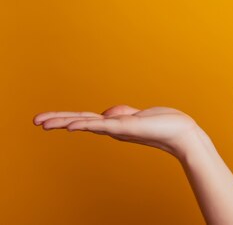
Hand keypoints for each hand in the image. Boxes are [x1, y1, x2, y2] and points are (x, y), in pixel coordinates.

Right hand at [33, 105, 201, 158]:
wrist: (183, 134)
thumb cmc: (165, 124)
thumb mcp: (139, 115)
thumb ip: (122, 114)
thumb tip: (105, 113)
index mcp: (115, 124)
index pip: (85, 119)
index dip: (65, 118)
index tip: (45, 118)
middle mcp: (114, 128)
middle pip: (80, 122)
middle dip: (57, 121)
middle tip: (34, 121)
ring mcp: (119, 129)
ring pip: (87, 123)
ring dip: (64, 122)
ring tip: (43, 122)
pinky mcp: (128, 127)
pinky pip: (104, 125)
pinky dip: (87, 125)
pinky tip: (72, 125)